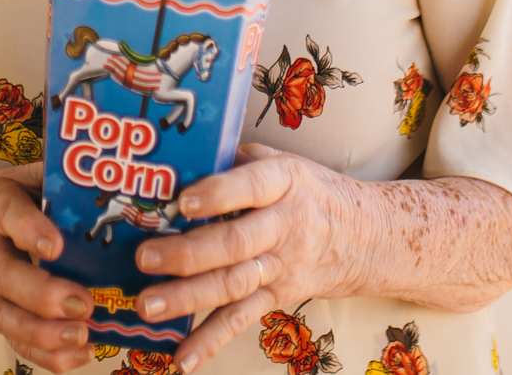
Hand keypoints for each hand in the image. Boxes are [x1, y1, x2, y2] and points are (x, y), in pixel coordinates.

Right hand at [0, 161, 97, 373]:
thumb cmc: (2, 200)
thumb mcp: (23, 176)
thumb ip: (58, 175)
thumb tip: (112, 170)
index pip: (8, 213)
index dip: (29, 229)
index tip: (56, 245)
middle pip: (4, 275)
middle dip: (42, 294)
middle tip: (83, 303)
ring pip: (3, 314)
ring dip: (41, 332)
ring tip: (80, 335)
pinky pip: (14, 338)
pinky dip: (44, 354)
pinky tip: (78, 353)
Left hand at [131, 146, 366, 372]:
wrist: (366, 237)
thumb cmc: (311, 192)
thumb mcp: (284, 162)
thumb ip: (237, 159)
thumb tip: (183, 155)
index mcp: (284, 182)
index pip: (251, 186)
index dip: (218, 194)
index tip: (184, 202)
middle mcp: (283, 226)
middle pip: (235, 243)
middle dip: (187, 254)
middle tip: (146, 258)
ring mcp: (280, 266)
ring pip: (232, 284)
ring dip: (188, 298)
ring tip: (149, 305)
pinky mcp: (276, 296)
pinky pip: (241, 319)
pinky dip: (210, 340)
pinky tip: (183, 358)